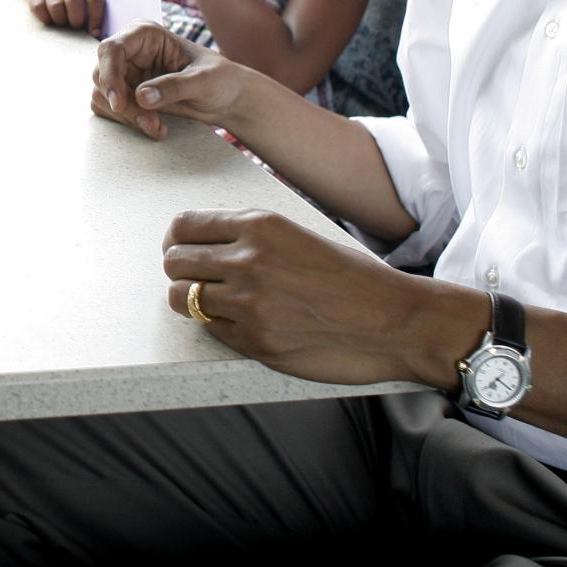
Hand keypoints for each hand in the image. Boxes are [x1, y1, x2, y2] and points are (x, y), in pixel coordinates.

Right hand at [23, 0, 106, 33]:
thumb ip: (90, 11)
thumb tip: (95, 34)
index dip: (96, 17)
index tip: (94, 33)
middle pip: (74, 0)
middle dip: (75, 19)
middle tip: (74, 26)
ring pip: (56, 5)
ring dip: (59, 20)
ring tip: (60, 22)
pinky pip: (39, 7)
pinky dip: (44, 17)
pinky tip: (48, 19)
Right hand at [91, 22, 249, 137]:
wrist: (226, 99)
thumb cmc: (220, 80)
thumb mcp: (203, 81)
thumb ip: (174, 86)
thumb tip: (140, 96)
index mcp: (145, 35)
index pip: (111, 49)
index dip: (109, 75)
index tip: (119, 104)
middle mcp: (130, 51)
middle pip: (102, 76)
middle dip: (123, 105)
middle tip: (150, 123)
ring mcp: (125, 73)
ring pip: (102, 96)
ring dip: (127, 117)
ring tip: (158, 127)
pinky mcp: (125, 94)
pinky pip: (108, 110)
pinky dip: (128, 123)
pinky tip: (155, 127)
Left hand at [162, 208, 451, 386]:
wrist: (392, 319)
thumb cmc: (348, 277)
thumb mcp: (296, 235)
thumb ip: (248, 235)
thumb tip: (198, 240)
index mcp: (260, 225)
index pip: (183, 225)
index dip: (176, 240)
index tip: (181, 250)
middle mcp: (249, 259)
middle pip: (174, 262)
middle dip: (179, 271)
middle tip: (195, 279)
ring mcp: (249, 302)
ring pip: (181, 298)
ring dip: (192, 301)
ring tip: (216, 302)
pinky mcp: (255, 340)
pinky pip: (211, 329)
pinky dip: (220, 326)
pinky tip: (246, 322)